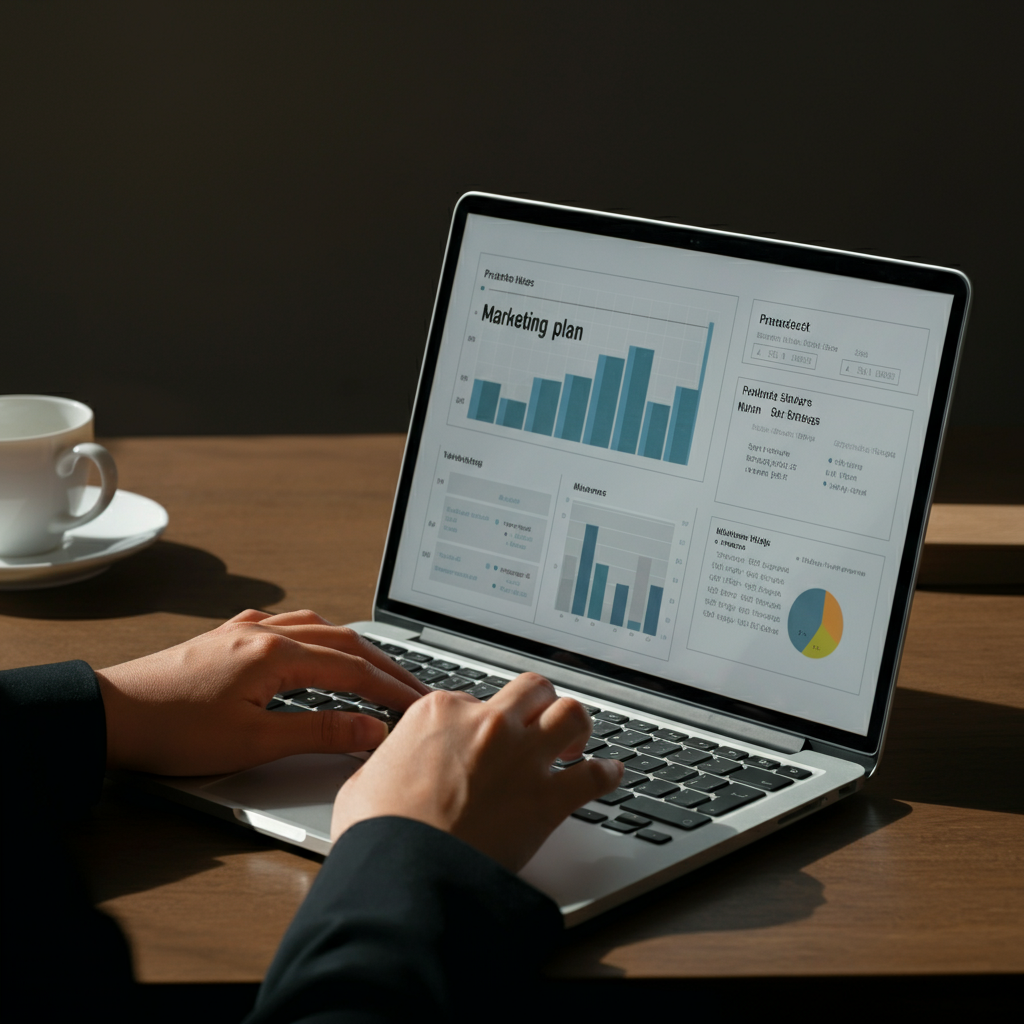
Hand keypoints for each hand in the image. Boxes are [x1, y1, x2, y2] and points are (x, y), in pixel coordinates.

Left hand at [94, 609, 430, 775]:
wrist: (109, 715)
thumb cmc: (173, 731)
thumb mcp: (254, 741)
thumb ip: (319, 732)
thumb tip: (370, 729)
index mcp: (276, 654)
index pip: (354, 669)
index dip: (391, 690)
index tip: (417, 706)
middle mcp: (265, 633)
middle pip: (343, 641)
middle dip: (384, 664)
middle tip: (412, 687)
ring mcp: (244, 631)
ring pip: (317, 626)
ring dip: (352, 645)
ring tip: (375, 666)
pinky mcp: (226, 638)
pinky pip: (286, 624)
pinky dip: (315, 634)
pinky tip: (312, 645)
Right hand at [330, 672, 623, 872]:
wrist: (404, 875)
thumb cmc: (380, 833)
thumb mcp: (367, 778)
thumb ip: (392, 758)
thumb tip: (394, 765)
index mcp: (441, 712)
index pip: (475, 698)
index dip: (481, 718)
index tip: (483, 736)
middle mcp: (488, 724)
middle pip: (532, 690)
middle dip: (538, 704)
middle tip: (537, 724)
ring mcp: (522, 757)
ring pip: (571, 713)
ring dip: (576, 726)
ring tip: (573, 742)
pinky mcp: (547, 798)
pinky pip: (594, 776)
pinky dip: (606, 775)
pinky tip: (610, 775)